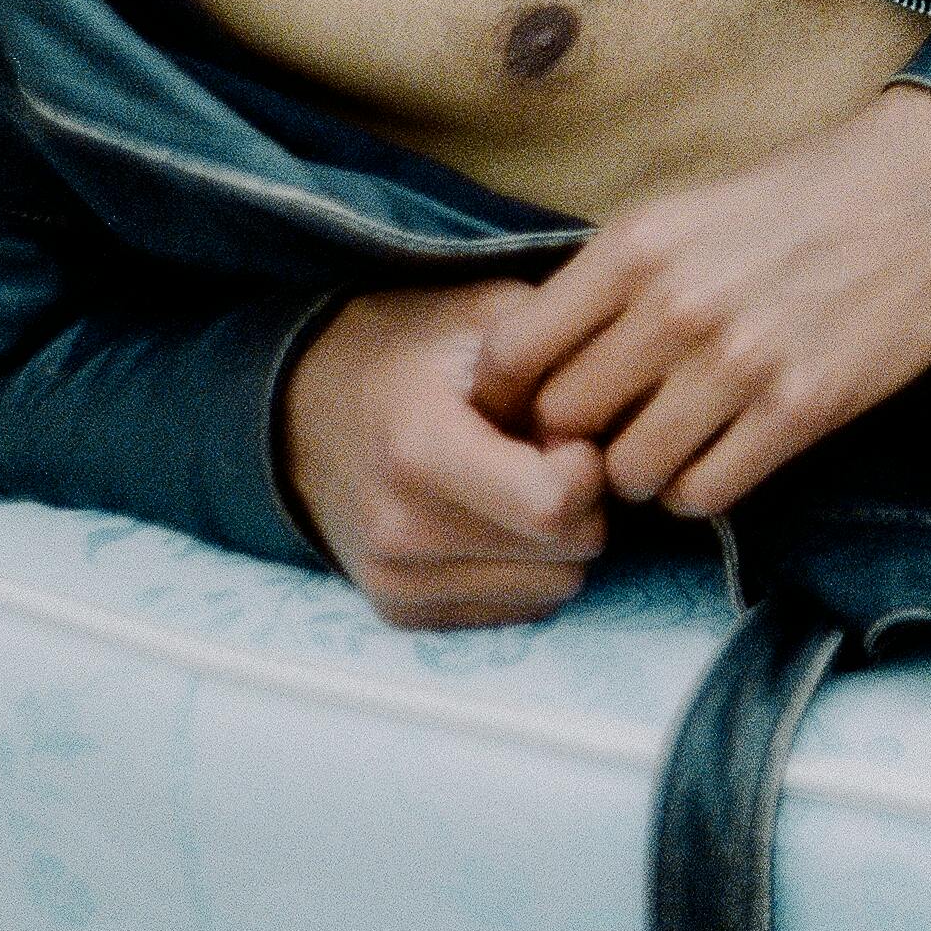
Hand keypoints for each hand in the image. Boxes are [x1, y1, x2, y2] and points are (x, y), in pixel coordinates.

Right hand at [281, 282, 611, 629]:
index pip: (551, 505)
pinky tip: (498, 519)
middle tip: (550, 457)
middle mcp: (399, 529)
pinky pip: (518, 612)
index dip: (587, 467)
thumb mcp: (485, 316)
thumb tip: (622, 414)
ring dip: (560, 542)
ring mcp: (395, 581)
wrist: (308, 406)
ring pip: (553, 589)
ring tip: (522, 484)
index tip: (568, 434)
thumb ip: (557, 349)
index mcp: (418, 447)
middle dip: (583, 504)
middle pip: (565, 552)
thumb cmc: (414, 351)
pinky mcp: (401, 613)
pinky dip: (528, 569)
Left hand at [467, 86, 930, 521]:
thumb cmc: (788, 200)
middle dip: (571, 439)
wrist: (915, 192)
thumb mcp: (677, 211)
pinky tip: (715, 455)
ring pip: (630, 472)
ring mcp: (739, 363)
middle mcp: (675, 306)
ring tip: (665, 442)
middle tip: (601, 432)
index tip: (524, 406)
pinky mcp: (799, 409)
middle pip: (563, 423)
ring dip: (638, 470)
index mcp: (634, 247)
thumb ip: (607, 281)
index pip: (514, 353)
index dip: (506, 394)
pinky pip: (704, 493)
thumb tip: (531, 361)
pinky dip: (697, 488)